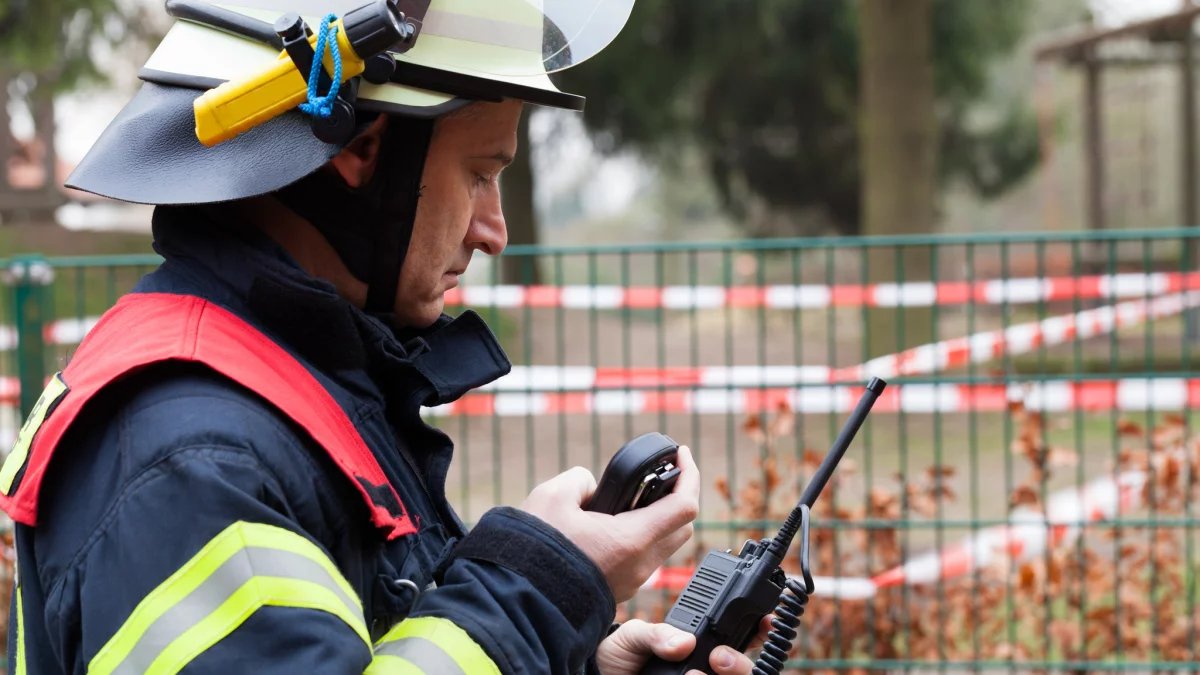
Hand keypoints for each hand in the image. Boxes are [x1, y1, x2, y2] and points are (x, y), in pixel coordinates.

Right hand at [519, 445, 699, 602]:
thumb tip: (591, 487)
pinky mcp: (618, 591)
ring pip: (663, 545)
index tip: (682, 454)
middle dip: (679, 495)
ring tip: (634, 498)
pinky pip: (643, 560)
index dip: (689, 473)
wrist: (518, 601)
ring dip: (659, 518)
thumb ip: (580, 480)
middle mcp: (640, 566)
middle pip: (682, 526)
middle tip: (661, 474)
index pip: (684, 505)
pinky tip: (614, 523)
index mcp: (631, 540)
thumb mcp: (553, 496)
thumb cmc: (534, 552)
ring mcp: (631, 582)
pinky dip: (641, 537)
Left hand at [594, 617, 773, 674]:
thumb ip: (657, 634)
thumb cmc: (619, 657)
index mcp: (701, 646)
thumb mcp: (634, 636)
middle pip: (746, 670)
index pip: (742, 637)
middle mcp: (707, 670)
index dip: (759, 629)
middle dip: (740, 663)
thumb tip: (686, 642)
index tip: (765, 622)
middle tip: (717, 657)